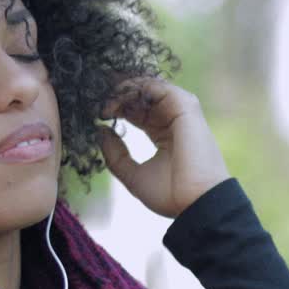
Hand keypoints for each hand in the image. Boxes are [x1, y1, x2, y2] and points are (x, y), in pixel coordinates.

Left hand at [97, 76, 231, 218]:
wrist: (196, 201)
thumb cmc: (171, 194)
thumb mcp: (133, 176)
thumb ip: (115, 155)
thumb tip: (100, 131)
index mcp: (163, 136)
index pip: (135, 111)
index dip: (114, 107)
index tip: (94, 113)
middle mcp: (172, 120)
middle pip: (140, 96)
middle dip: (115, 94)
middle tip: (92, 99)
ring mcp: (180, 112)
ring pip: (147, 87)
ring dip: (122, 89)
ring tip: (102, 101)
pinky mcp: (185, 106)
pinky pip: (156, 86)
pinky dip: (134, 87)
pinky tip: (116, 99)